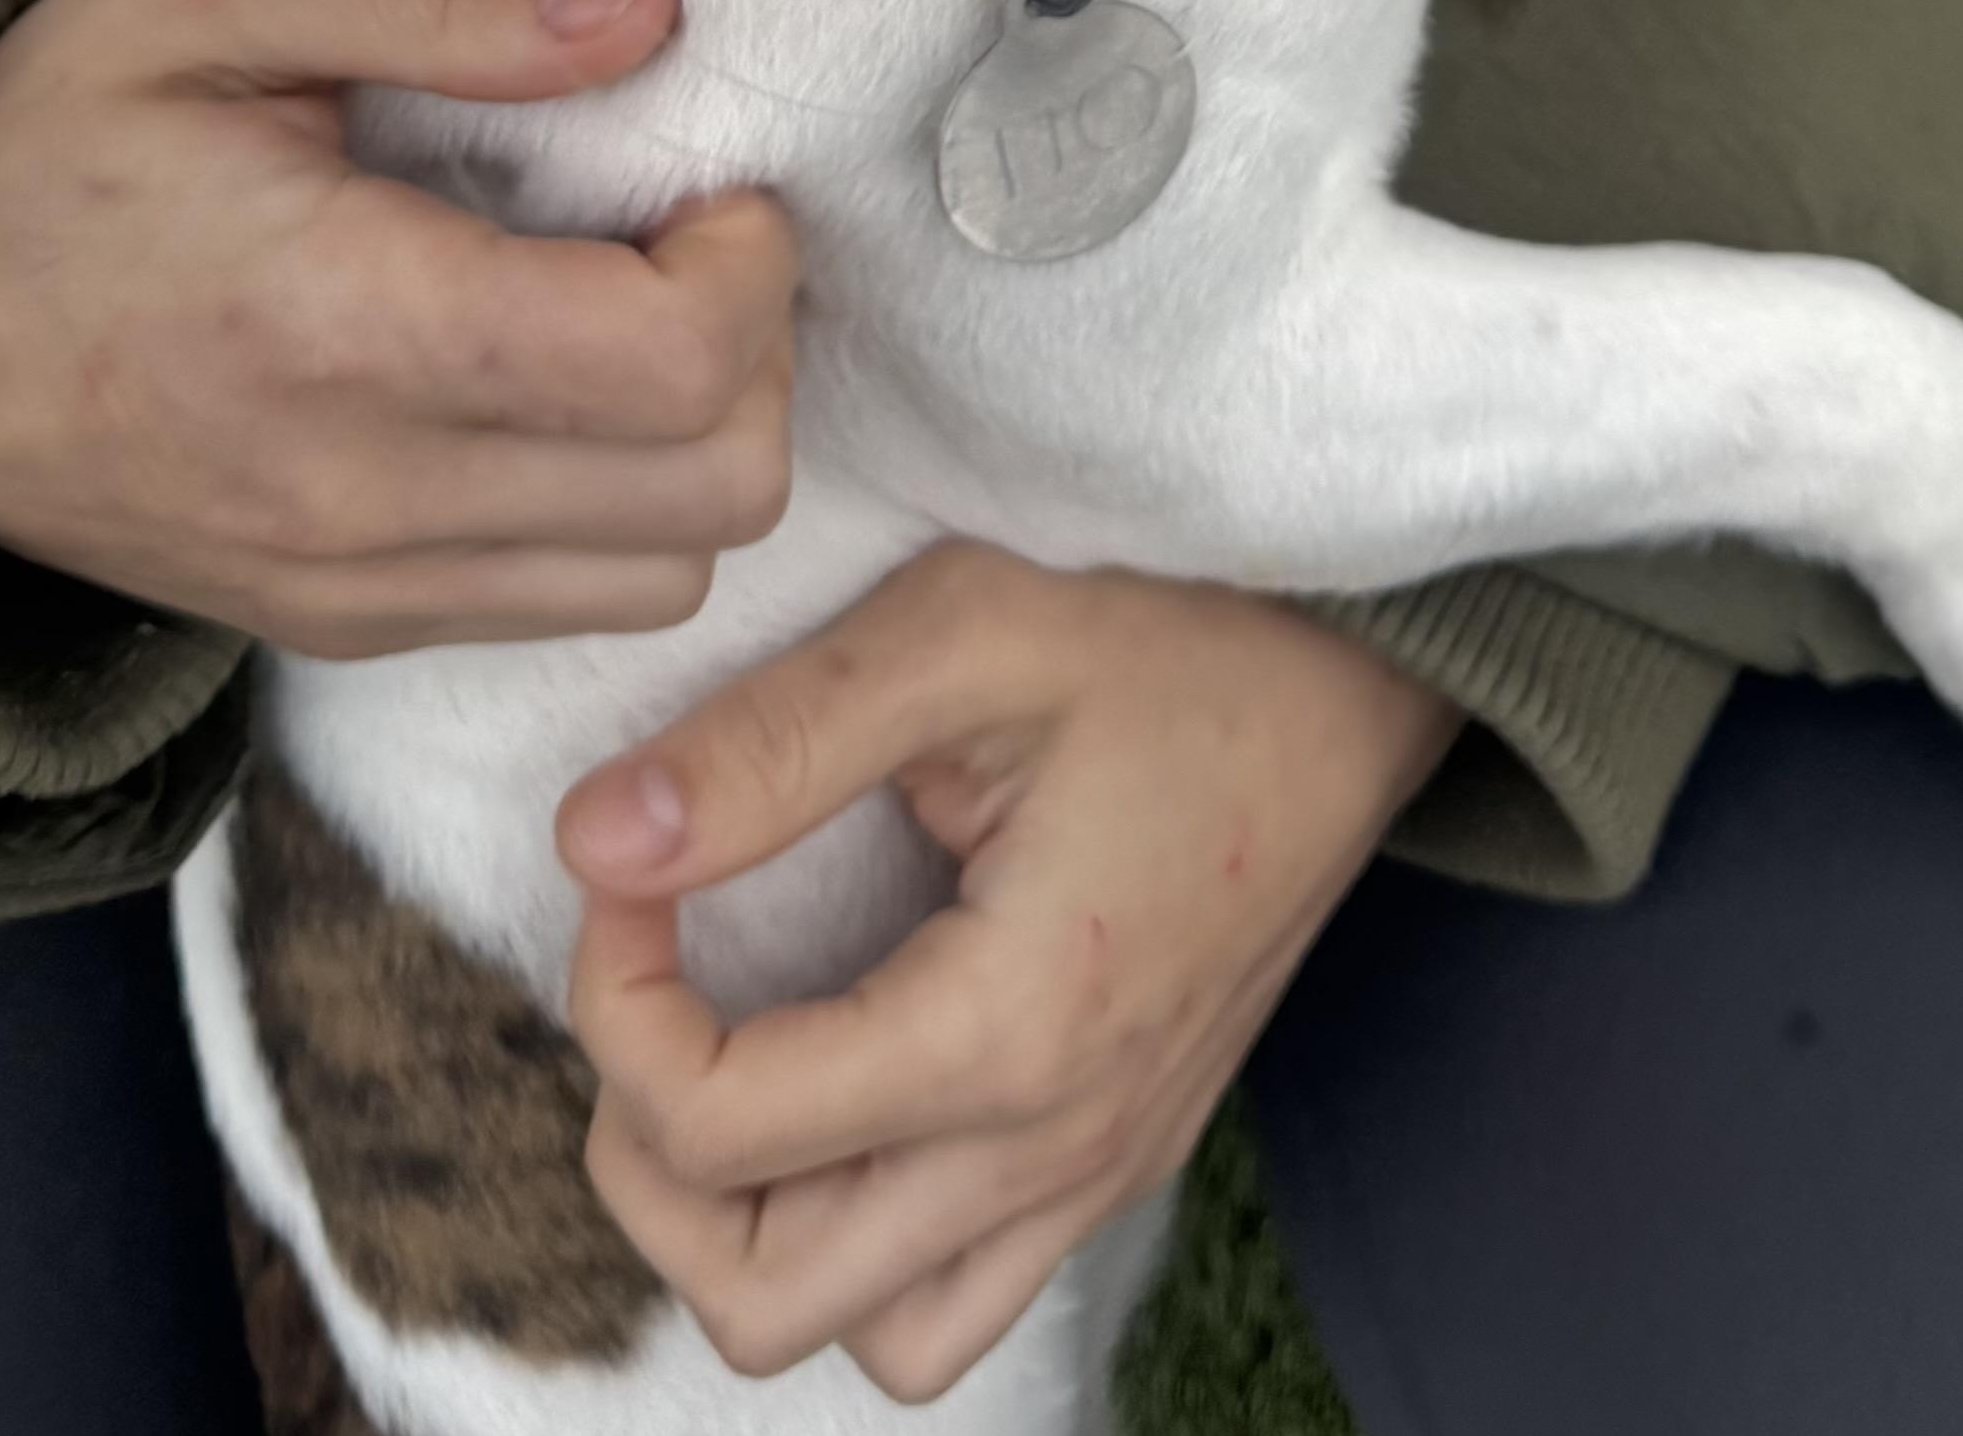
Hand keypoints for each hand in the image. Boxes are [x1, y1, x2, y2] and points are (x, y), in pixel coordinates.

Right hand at [0, 0, 795, 653]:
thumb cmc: (48, 149)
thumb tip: (637, 8)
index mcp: (345, 325)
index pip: (678, 366)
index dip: (750, 263)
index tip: (703, 184)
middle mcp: (370, 494)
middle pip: (721, 484)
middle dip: (754, 347)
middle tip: (680, 242)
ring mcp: (366, 586)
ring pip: (676, 571)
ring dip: (701, 436)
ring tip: (622, 315)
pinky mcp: (356, 628)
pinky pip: (577, 605)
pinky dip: (624, 508)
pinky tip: (553, 393)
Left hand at [558, 543, 1458, 1399]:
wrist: (1367, 667)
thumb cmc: (1183, 630)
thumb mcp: (967, 630)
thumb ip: (774, 743)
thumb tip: (595, 838)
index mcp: (1009, 1028)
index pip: (714, 1129)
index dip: (615, 999)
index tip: (635, 870)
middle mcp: (1058, 1142)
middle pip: (761, 1299)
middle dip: (652, 1153)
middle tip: (663, 981)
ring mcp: (1104, 1163)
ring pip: (870, 1332)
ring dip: (759, 1230)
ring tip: (745, 1055)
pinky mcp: (1128, 1147)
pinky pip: (963, 1289)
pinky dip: (868, 1235)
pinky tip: (855, 1080)